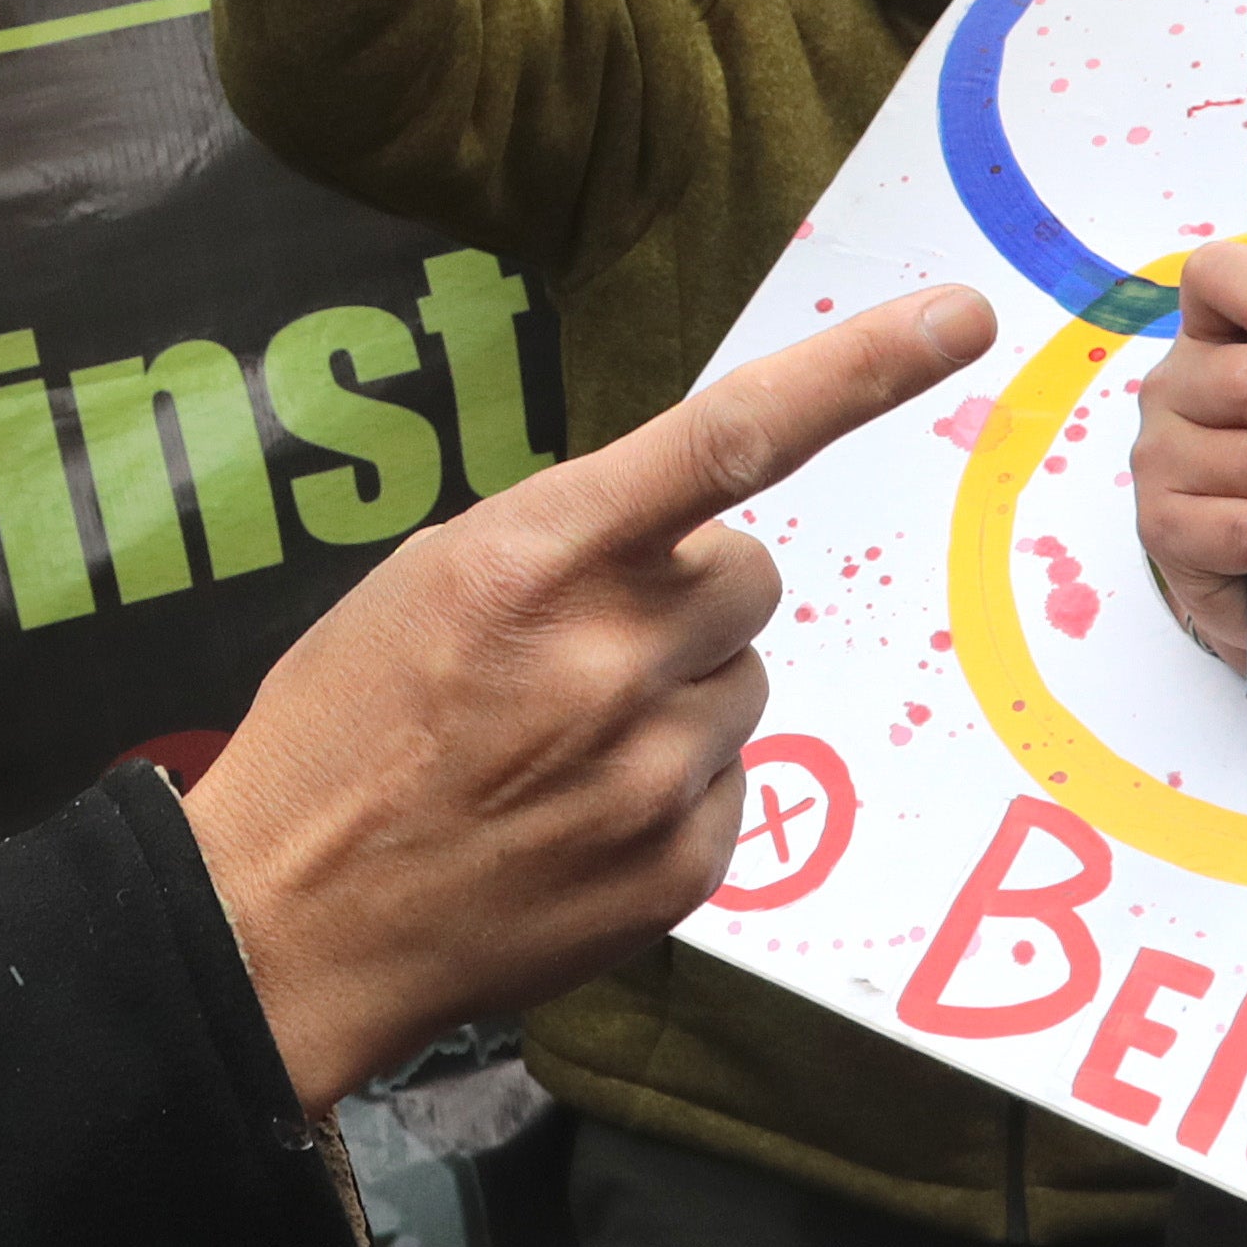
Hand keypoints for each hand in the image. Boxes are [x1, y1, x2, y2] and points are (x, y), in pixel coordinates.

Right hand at [191, 285, 997, 1109]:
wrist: (289, 929)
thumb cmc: (343, 737)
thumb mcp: (423, 585)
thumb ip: (564, 542)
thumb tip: (679, 538)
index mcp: (532, 558)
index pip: (727, 437)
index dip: (857, 371)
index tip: (957, 318)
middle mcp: (610, 657)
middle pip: (748, 576)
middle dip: (685, 597)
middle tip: (579, 652)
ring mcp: (655, 771)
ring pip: (742, 681)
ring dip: (674, 696)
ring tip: (557, 748)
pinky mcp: (682, 864)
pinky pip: (733, 782)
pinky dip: (670, 789)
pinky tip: (574, 816)